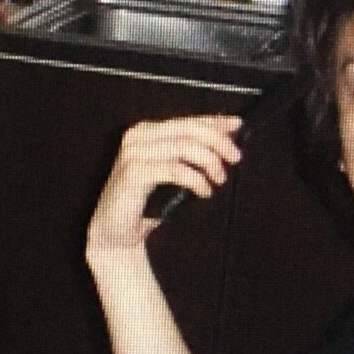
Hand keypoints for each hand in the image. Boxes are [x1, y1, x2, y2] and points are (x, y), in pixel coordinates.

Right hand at [86, 115, 243, 254]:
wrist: (116, 233)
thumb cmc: (146, 203)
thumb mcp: (174, 172)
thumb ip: (193, 152)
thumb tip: (228, 130)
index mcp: (146, 131)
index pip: (186, 120)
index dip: (214, 122)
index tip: (237, 126)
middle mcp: (137, 137)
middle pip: (187, 130)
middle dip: (217, 142)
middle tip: (235, 158)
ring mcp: (133, 154)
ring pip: (183, 147)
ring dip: (209, 162)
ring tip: (218, 179)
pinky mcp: (133, 173)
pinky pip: (174, 170)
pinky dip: (195, 179)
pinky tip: (204, 191)